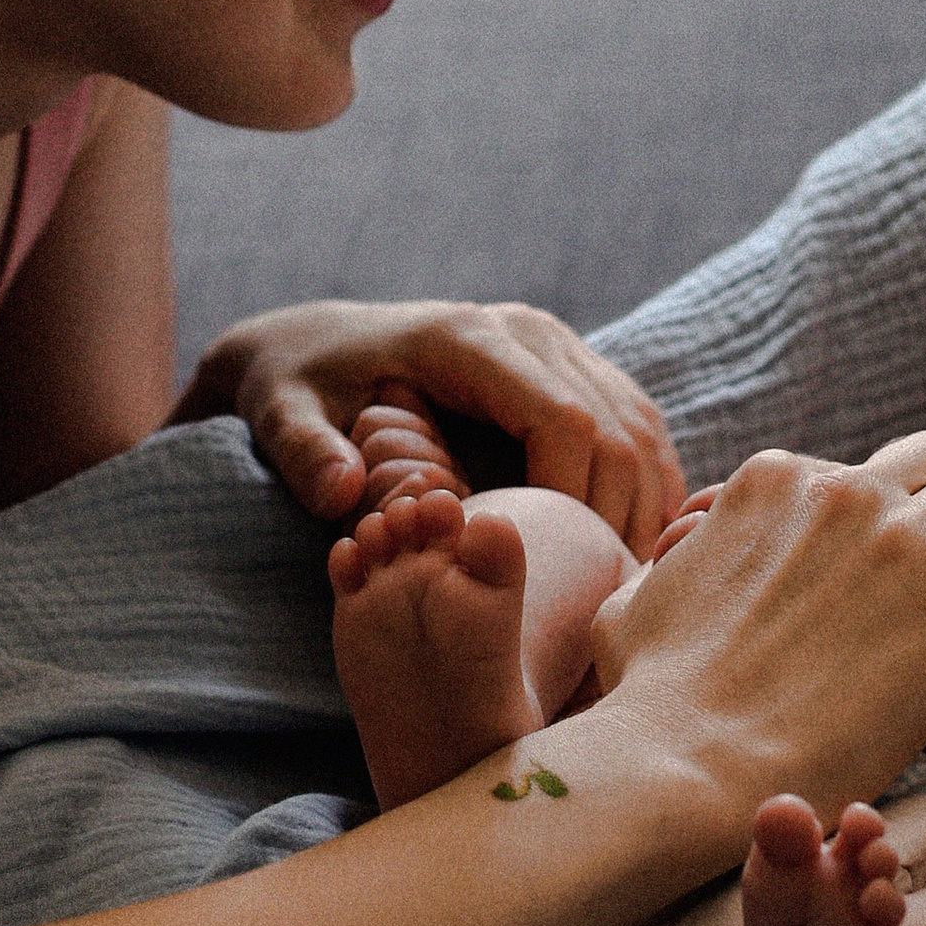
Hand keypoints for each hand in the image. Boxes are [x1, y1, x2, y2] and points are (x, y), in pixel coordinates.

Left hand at [177, 299, 684, 549]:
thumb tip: (345, 495)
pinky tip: (636, 548)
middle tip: (605, 592)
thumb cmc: (298, 385)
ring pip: (639, 426)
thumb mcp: (279, 413)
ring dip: (646, 505)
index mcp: (468, 341)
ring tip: (629, 581)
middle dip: (620, 512)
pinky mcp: (572, 371)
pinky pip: (635, 428)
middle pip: (616, 424)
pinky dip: (647, 489)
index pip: (560, 415)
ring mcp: (557, 348)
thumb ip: (302, 451)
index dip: (575, 494)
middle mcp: (527, 333)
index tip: (556, 566)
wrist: (315, 344)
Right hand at [587, 442, 925, 821]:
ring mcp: (905, 542)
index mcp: (774, 481)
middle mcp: (844, 492)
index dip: (870, 518)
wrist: (689, 767)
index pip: (853, 469)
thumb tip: (669, 562)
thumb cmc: (651, 704)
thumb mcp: (633, 603)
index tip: (875, 568)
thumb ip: (671, 565)